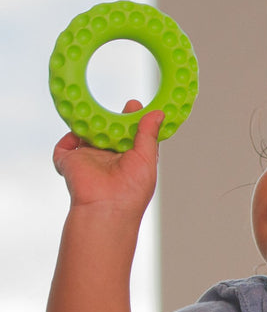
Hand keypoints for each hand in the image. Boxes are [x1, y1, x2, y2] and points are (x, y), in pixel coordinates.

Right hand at [53, 100, 163, 217]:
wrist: (106, 207)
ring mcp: (88, 159)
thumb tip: (158, 114)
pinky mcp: (69, 162)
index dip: (132, 120)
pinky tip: (78, 131)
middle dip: (111, 117)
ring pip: (86, 134)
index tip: (134, 105)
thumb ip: (148, 135)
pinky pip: (64, 146)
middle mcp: (108, 158)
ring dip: (90, 123)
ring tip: (96, 113)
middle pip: (107, 132)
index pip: (129, 135)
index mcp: (128, 160)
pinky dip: (69, 137)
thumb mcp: (146, 159)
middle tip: (120, 104)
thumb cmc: (132, 190)